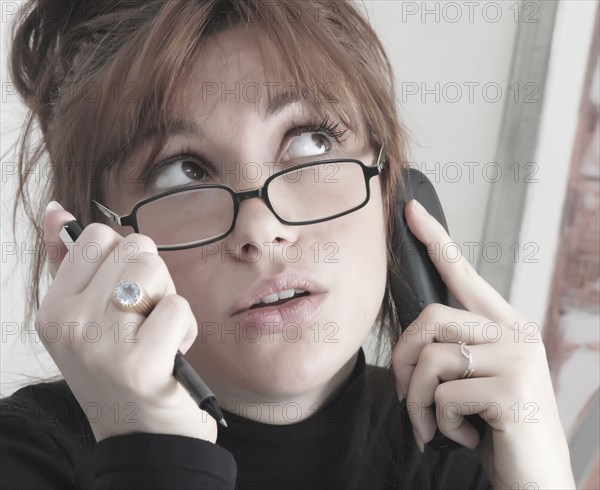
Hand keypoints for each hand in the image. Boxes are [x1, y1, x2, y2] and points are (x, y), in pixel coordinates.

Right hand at [38, 203, 216, 442]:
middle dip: (152, 278)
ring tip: (156, 335)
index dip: (124, 259)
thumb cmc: (121, 370)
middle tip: (143, 319)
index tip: (122, 295)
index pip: (96, 236)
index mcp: (53, 308)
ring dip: (168, 301)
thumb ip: (70, 263)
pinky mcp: (139, 364)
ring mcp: (101, 344)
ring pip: (155, 270)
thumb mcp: (85, 318)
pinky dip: (185, 329)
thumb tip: (56, 211)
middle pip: (135, 247)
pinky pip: (178, 308)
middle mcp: (69, 324)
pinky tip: (170, 355)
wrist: (143, 437)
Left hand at [391, 199, 574, 488]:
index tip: (410, 211)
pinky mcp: (512, 388)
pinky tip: (463, 436)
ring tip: (433, 426)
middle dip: (404, 361)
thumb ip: (456, 351)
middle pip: (430, 318)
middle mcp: (516, 332)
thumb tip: (417, 338)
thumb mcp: (477, 382)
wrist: (536, 481)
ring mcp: (517, 358)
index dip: (435, 241)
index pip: (465, 274)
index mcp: (506, 326)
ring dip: (418, 402)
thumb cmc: (499, 429)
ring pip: (432, 359)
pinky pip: (444, 394)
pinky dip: (440, 422)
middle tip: (407, 399)